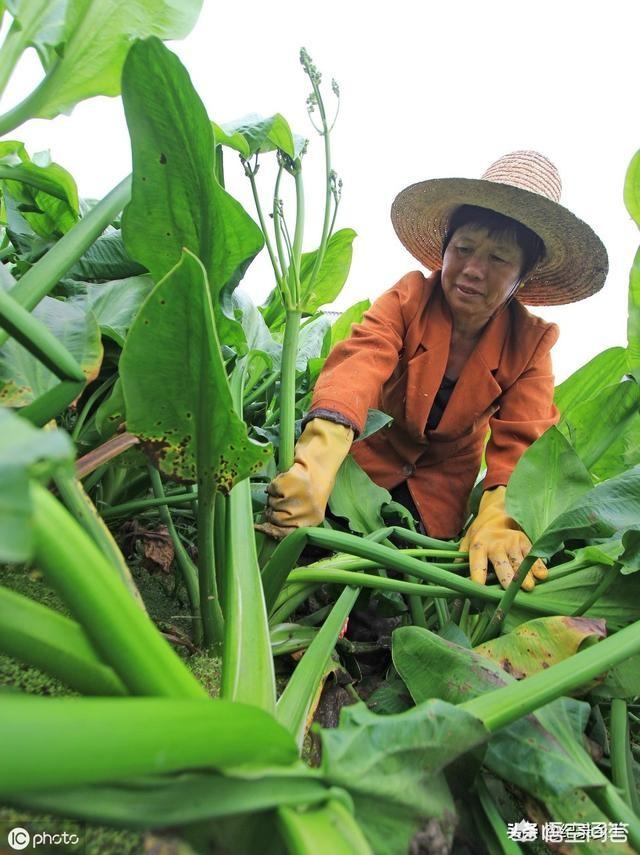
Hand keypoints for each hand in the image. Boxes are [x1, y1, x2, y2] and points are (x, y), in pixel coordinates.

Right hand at [261, 418, 353, 538]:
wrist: (321, 460)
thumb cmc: (314, 484)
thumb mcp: (308, 506)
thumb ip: (293, 518)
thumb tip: (269, 526)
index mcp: (313, 520)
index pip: (287, 533)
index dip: (272, 530)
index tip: (260, 527)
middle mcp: (308, 511)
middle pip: (276, 519)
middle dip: (273, 509)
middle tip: (280, 498)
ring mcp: (300, 497)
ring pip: (272, 503)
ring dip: (274, 495)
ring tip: (287, 487)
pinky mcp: (292, 482)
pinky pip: (272, 489)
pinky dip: (275, 483)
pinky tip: (286, 478)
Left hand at [459, 486, 546, 590]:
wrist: (498, 510)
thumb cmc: (481, 530)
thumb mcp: (468, 539)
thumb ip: (462, 556)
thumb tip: (455, 574)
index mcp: (479, 544)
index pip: (477, 562)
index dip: (477, 574)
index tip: (478, 587)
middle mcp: (496, 544)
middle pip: (501, 563)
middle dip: (506, 577)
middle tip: (511, 588)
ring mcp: (512, 542)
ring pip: (519, 561)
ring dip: (524, 575)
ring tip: (529, 587)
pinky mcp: (525, 541)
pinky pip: (532, 555)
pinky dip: (538, 565)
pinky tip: (542, 575)